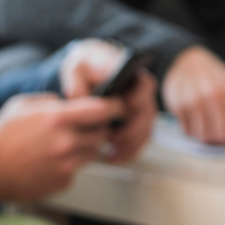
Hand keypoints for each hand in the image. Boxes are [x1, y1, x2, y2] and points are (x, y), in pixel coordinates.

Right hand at [0, 93, 123, 206]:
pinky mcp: (63, 182)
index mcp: (58, 118)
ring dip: (85, 148)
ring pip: (93, 153)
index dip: (115, 107)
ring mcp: (67, 164)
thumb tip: (68, 101)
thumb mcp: (22, 105)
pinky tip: (50, 163)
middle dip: (98, 130)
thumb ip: (50, 101)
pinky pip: (77, 171)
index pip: (104, 110)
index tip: (116, 107)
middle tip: (83, 129)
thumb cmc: (0, 138)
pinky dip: (70, 166)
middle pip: (103, 133)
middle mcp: (67, 141)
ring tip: (61, 146)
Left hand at [58, 40, 157, 162]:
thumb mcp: (76, 69)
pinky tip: (114, 156)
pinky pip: (140, 139)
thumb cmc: (85, 69)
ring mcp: (142, 110)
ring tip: (112, 155)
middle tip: (113, 141)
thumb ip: (76, 83)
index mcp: (131, 75)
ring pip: (146, 130)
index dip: (137, 100)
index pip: (145, 87)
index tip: (124, 109)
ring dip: (131, 145)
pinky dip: (129, 150)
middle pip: (147, 115)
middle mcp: (143, 93)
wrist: (91, 73)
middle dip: (132, 132)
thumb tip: (79, 100)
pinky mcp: (137, 123)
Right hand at [162, 46, 224, 144]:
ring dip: (208, 140)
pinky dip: (193, 133)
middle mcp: (216, 95)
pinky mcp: (179, 106)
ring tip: (209, 131)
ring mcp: (196, 101)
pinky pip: (188, 132)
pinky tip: (196, 123)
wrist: (187, 61)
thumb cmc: (213, 79)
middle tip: (223, 141)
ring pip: (205, 137)